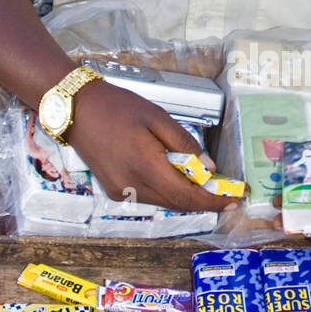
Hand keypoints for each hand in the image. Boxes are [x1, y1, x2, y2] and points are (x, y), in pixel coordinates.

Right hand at [67, 80, 236, 214]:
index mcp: (145, 167)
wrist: (76, 110)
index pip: (186, 197)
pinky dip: (167, 191)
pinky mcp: (114, 191)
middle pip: (177, 204)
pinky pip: (149, 197)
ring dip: (185, 196)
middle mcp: (132, 187)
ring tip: (204, 184)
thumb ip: (184, 144)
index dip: (212, 202)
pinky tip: (175, 178)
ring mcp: (121, 192)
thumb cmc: (118, 107)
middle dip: (204, 201)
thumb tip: (208, 168)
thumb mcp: (157, 117)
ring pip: (164, 202)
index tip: (234, 201)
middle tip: (226, 194)